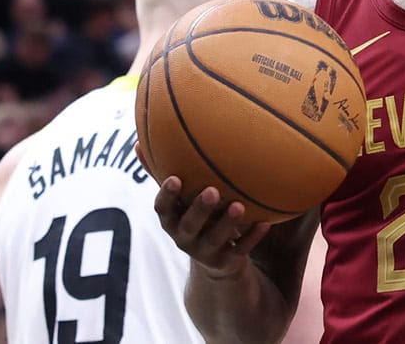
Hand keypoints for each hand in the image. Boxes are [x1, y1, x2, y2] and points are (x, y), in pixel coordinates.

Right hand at [149, 171, 270, 278]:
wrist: (216, 260)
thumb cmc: (196, 216)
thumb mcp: (180, 199)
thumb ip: (163, 173)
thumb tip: (138, 141)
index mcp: (172, 220)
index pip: (163, 209)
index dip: (167, 195)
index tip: (175, 178)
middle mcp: (185, 238)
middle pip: (188, 225)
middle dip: (199, 209)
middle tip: (212, 191)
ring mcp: (205, 252)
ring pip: (214, 239)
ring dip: (227, 223)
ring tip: (239, 206)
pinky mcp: (226, 263)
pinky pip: (240, 251)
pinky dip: (252, 238)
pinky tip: (266, 223)